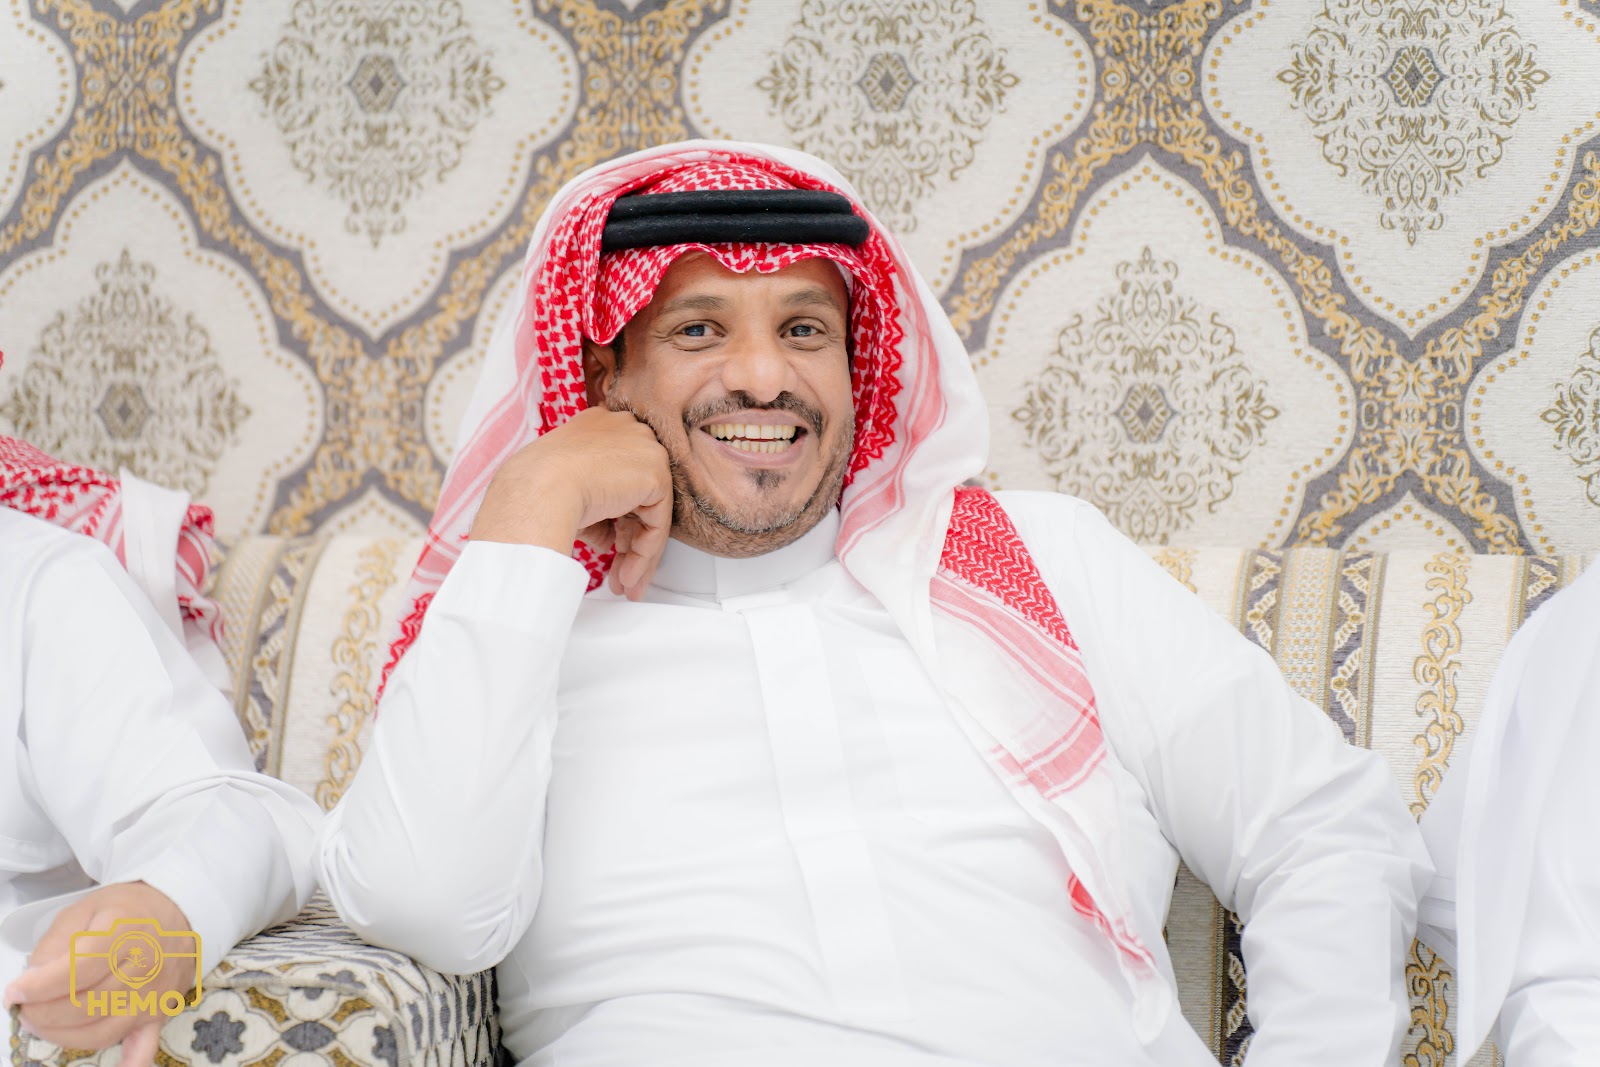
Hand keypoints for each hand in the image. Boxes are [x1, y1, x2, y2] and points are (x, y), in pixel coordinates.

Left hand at [3, 881, 195, 1066]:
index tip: (16, 991)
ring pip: (104, 1030)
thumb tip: (35, 978)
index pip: (78, 969)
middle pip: (88, 1004)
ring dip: (64, 1035)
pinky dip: (133, 1061)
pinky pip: (147, 1042)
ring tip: (42, 1024)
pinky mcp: (160, 1011)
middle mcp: (145, 965)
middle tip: (24, 1009)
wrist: (177, 910)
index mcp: (126, 933)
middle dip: (45, 1013)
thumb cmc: (127, 910)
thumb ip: (57, 941)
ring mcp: (154, 993)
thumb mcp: (86, 909)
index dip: (40, 986)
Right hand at [470, 407, 674, 599]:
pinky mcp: (656, 474)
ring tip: (623, 583)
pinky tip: (627, 575)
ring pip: (649, 511)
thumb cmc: (536, 489)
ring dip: (636, 553)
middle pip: (638, 493)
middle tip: (619, 571)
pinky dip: (644, 552)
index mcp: (601, 426)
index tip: (610, 543)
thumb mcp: (566, 492)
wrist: (538, 490)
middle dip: (629, 537)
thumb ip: (596, 509)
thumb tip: (609, 538)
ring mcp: (645, 448)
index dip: (616, 514)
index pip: (619, 472)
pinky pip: (657, 522)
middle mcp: (627, 429)